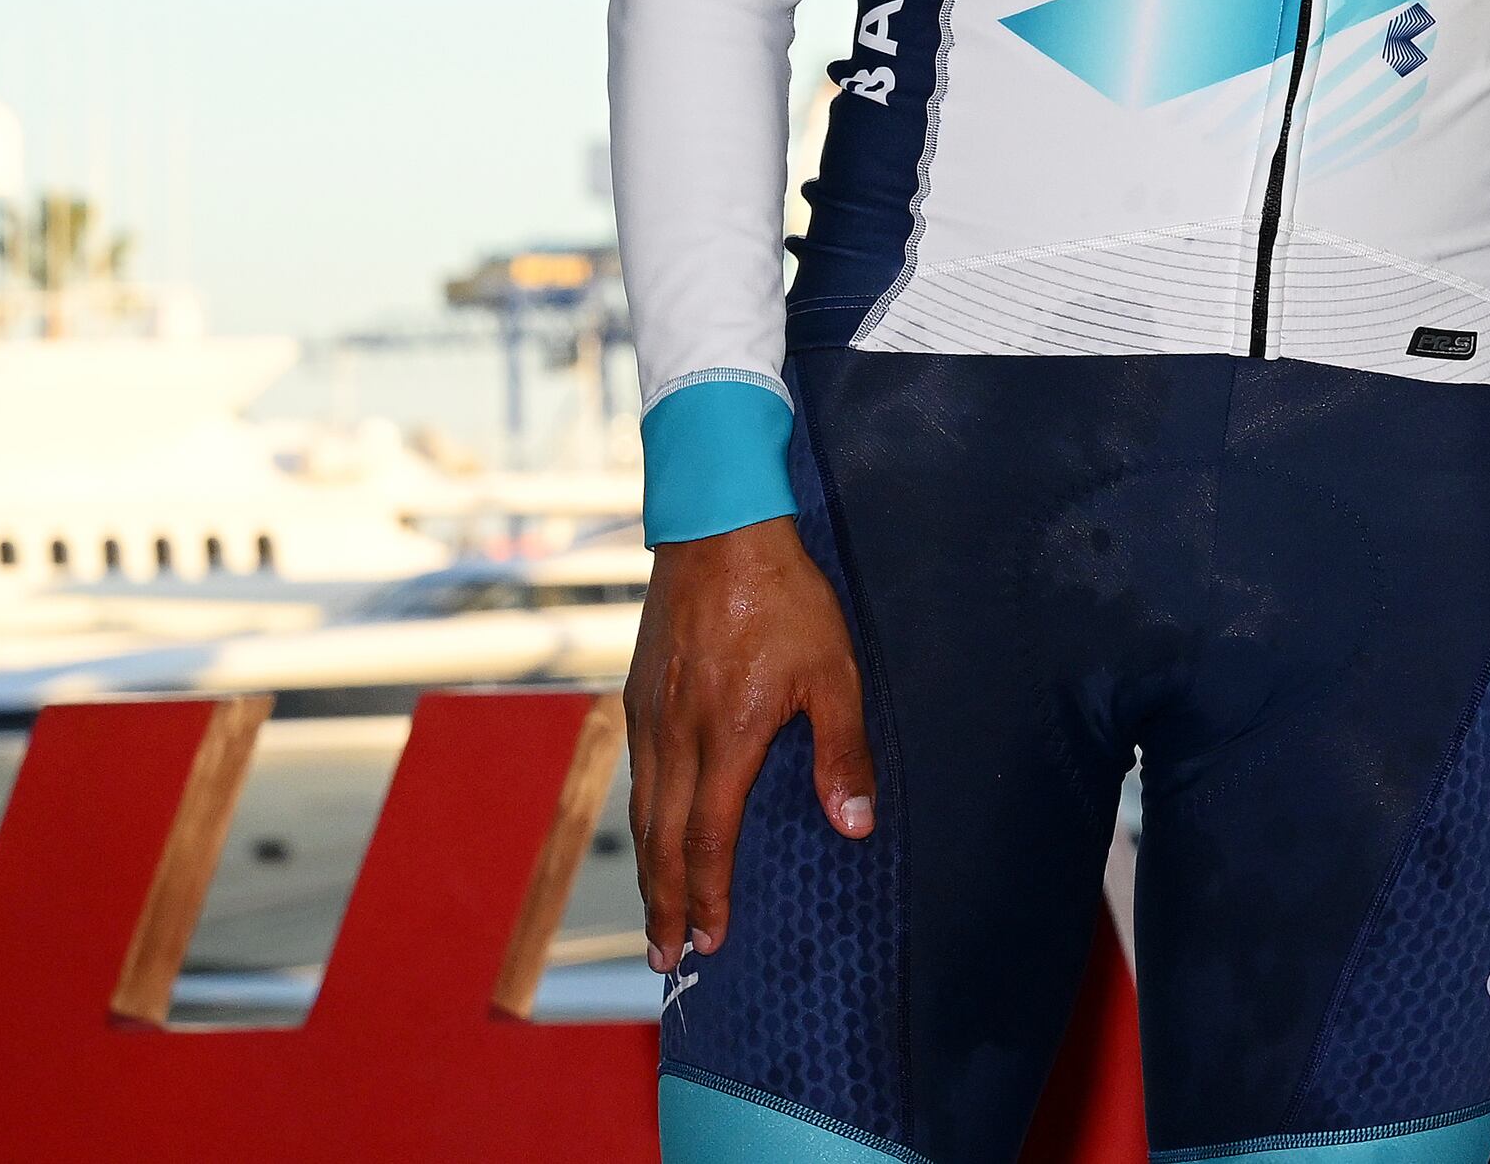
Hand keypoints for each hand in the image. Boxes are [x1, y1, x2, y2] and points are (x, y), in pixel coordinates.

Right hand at [625, 518, 872, 969]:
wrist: (719, 532)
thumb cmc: (786, 601)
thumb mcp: (834, 672)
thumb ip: (843, 751)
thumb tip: (854, 825)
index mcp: (726, 738)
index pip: (709, 839)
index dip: (709, 895)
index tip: (710, 940)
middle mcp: (676, 737)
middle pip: (662, 842)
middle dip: (666, 904)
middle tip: (666, 957)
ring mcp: (649, 718)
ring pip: (641, 813)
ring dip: (648, 872)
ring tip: (656, 915)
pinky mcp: (636, 696)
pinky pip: (635, 777)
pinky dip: (640, 822)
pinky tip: (650, 835)